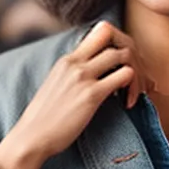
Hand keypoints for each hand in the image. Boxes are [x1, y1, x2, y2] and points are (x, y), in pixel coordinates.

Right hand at [0, 22, 149, 168]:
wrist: (32, 138)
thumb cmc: (46, 118)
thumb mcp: (58, 85)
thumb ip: (75, 74)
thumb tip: (97, 75)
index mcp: (67, 59)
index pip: (101, 31)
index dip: (120, 42)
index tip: (124, 63)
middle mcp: (75, 62)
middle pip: (116, 38)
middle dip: (133, 55)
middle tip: (137, 78)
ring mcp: (83, 77)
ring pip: (123, 54)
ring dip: (137, 72)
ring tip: (135, 92)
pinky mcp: (91, 95)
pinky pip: (124, 76)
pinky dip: (134, 87)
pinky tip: (129, 103)